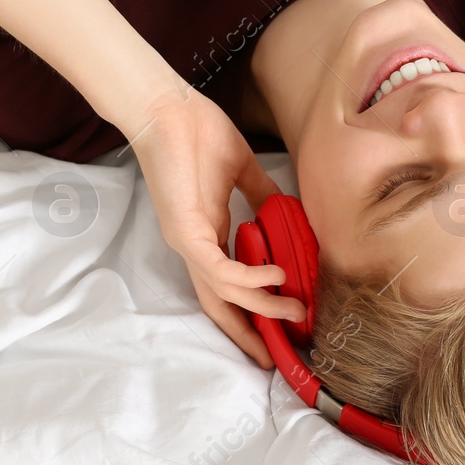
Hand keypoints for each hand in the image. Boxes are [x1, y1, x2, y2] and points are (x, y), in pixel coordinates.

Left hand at [126, 88, 306, 367]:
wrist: (167, 108)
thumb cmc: (198, 132)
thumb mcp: (241, 169)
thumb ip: (263, 195)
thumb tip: (288, 211)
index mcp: (209, 235)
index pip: (230, 285)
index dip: (254, 309)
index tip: (283, 328)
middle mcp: (195, 247)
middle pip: (221, 305)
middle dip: (250, 334)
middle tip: (280, 357)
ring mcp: (188, 242)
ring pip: (224, 293)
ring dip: (262, 307)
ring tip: (297, 310)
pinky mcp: (185, 231)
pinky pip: (219, 268)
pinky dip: (250, 277)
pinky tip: (277, 275)